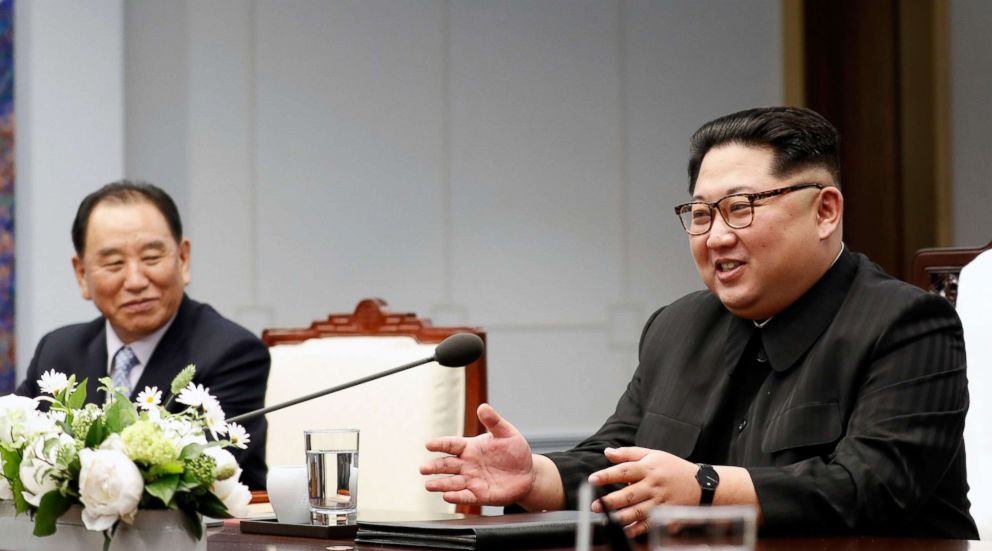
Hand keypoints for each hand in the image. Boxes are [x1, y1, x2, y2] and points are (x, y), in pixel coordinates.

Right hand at [420, 403, 535, 505]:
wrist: (527, 473)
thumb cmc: (515, 451)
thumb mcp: (506, 433)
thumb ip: (494, 421)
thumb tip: (483, 407)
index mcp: (470, 447)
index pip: (452, 445)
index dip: (440, 444)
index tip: (428, 445)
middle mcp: (467, 464)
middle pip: (447, 465)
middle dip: (434, 467)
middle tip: (423, 469)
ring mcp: (472, 480)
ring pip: (452, 482)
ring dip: (440, 484)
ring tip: (428, 485)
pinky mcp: (479, 495)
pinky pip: (465, 496)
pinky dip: (456, 497)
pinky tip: (447, 497)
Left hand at [588, 447, 699, 536]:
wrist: (701, 484)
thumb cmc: (673, 467)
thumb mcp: (652, 454)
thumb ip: (628, 454)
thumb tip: (607, 452)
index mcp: (648, 468)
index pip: (625, 470)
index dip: (608, 475)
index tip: (593, 479)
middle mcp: (654, 485)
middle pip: (630, 494)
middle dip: (611, 501)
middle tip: (595, 505)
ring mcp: (660, 501)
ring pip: (639, 511)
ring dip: (622, 517)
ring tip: (607, 519)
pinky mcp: (666, 514)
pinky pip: (650, 524)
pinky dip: (637, 529)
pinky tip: (625, 530)